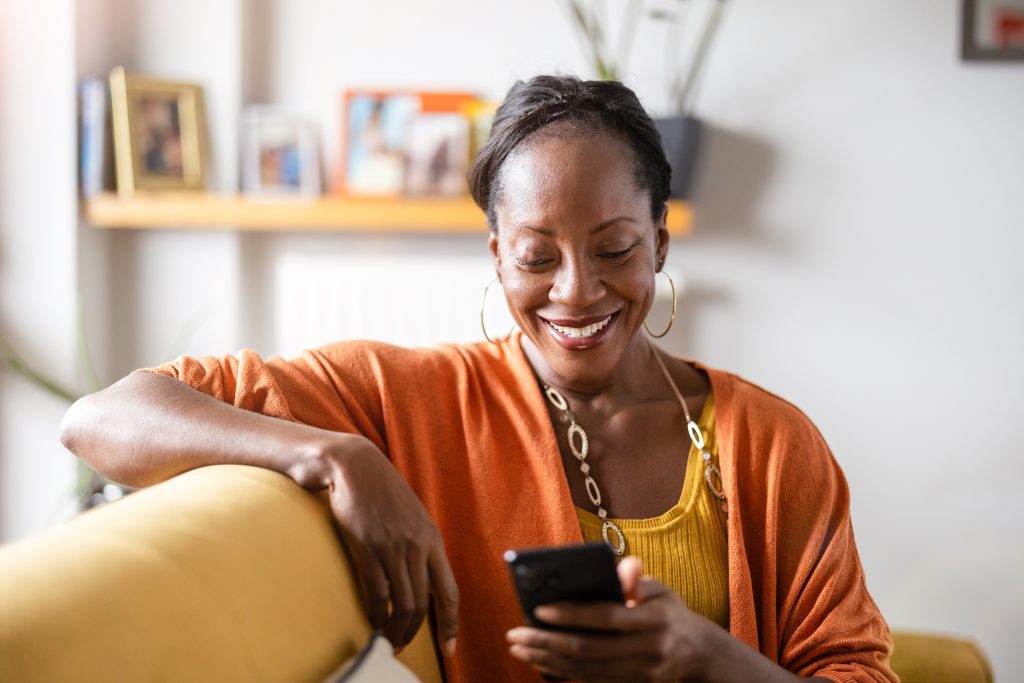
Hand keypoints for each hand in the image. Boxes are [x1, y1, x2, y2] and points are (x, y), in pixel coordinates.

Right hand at [299, 433, 458, 655]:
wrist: (356, 468)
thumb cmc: (384, 492)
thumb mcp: (414, 517)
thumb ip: (422, 546)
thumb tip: (425, 579)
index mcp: (432, 539)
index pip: (448, 591)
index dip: (450, 623)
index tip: (449, 647)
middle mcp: (417, 546)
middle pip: (423, 603)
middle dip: (414, 632)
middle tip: (403, 646)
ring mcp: (392, 548)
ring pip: (401, 602)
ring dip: (395, 629)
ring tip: (388, 641)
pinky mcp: (367, 548)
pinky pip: (376, 592)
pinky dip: (375, 614)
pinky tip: (373, 622)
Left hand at [505, 557, 708, 681]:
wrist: (695, 653)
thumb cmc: (668, 611)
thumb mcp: (659, 589)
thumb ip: (636, 578)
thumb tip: (620, 565)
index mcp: (655, 620)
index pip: (606, 617)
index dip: (572, 614)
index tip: (539, 609)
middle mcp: (647, 650)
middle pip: (589, 648)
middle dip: (547, 641)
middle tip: (516, 633)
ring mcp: (639, 673)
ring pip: (585, 668)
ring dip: (547, 658)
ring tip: (519, 647)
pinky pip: (589, 679)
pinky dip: (561, 671)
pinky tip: (539, 660)